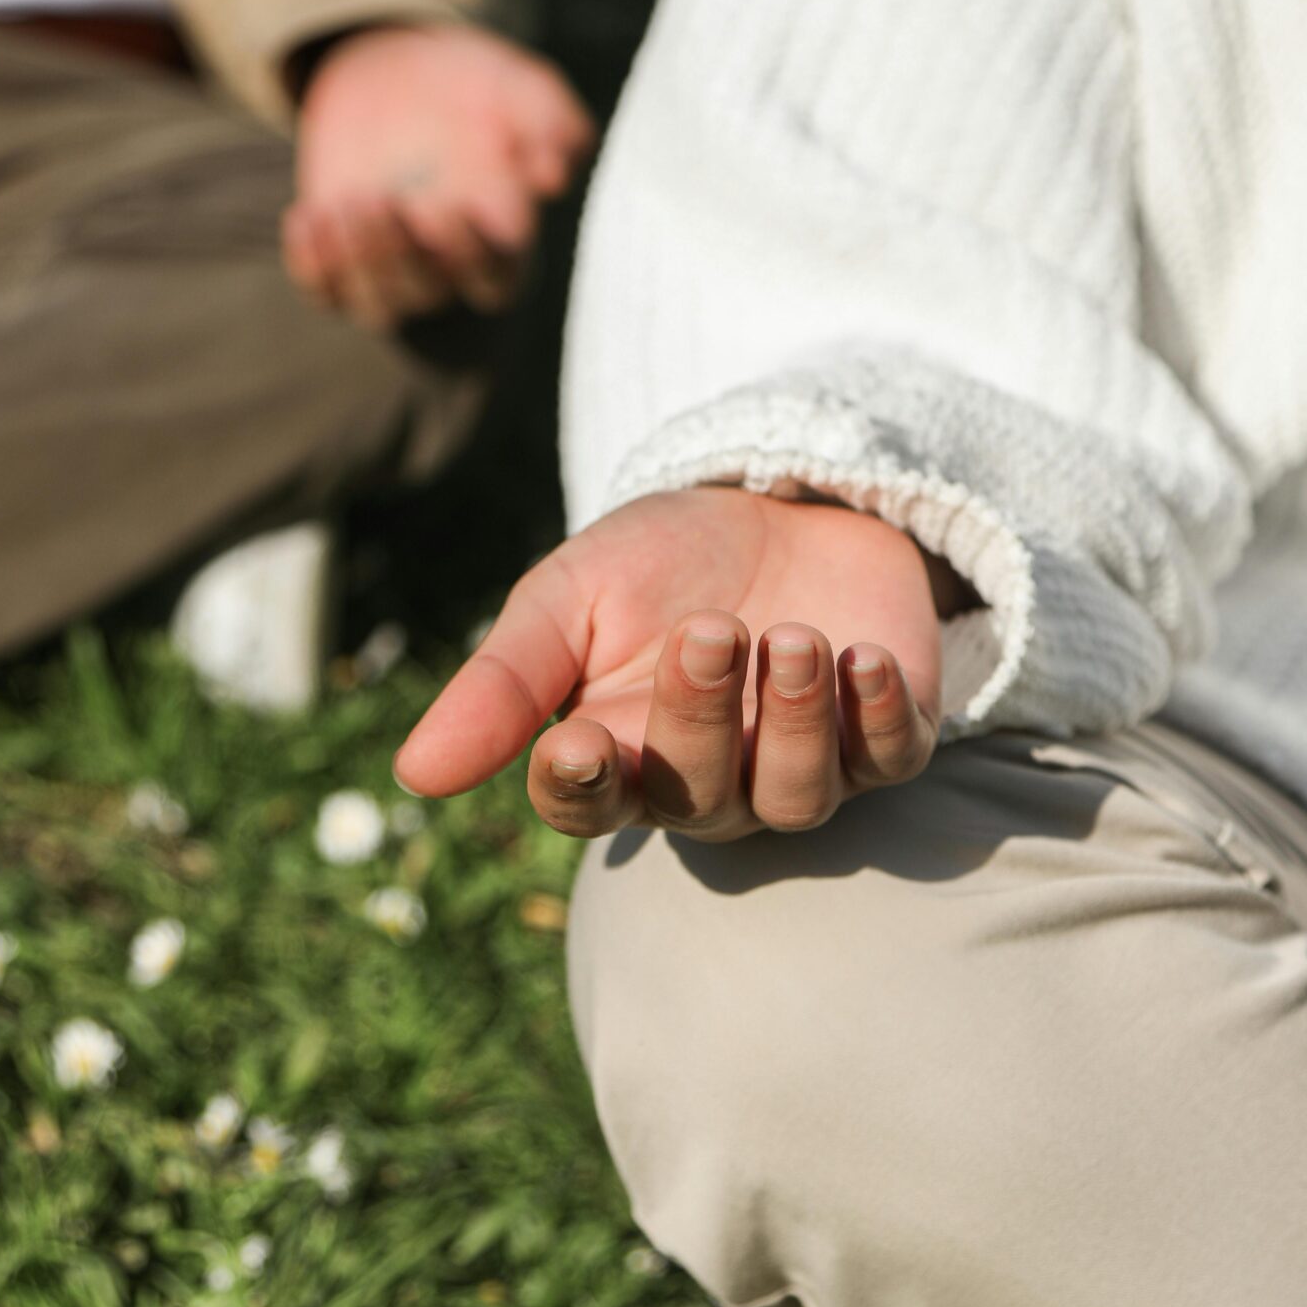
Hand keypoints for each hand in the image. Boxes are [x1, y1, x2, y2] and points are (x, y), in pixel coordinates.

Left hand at [283, 23, 595, 332]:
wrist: (398, 68)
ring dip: (357, 265)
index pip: (492, 278)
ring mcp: (389, 266)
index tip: (451, 209)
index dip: (471, 258)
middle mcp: (445, 266)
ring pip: (376, 305)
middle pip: (425, 293)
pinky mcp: (340, 256)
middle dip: (399, 257)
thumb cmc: (474, 85)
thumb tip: (554, 178)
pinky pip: (324, 293)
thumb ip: (551, 122)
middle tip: (379, 202)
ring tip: (344, 206)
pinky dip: (311, 268)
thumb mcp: (520, 87)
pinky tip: (305, 216)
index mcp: (498, 239)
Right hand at [394, 487, 947, 840]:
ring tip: (797, 639)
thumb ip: (501, 685)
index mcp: (619, 759)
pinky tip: (863, 657)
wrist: (776, 499)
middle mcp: (710, 784)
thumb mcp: (566, 597)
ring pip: (798, 797)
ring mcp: (803, 768)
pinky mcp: (887, 737)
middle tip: (710, 628)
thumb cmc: (658, 563)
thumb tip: (415, 775)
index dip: (584, 788)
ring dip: (797, 723)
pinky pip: (892, 759)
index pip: (590, 807)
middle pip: (701, 799)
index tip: (580, 741)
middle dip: (703, 717)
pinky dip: (879, 718)